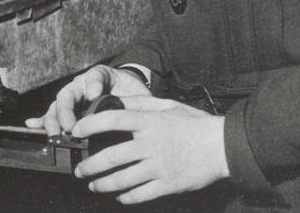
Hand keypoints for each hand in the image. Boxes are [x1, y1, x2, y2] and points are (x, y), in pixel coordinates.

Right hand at [25, 65, 150, 135]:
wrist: (129, 94)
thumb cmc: (131, 92)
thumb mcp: (134, 91)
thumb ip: (130, 95)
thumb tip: (114, 103)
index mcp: (97, 77)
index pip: (91, 77)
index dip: (91, 86)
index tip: (94, 96)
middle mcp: (80, 87)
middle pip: (67, 95)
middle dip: (66, 112)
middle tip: (69, 127)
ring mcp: (73, 100)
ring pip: (57, 107)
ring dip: (53, 120)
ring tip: (53, 132)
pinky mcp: (69, 113)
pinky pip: (53, 116)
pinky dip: (42, 121)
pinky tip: (33, 125)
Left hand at [72, 96, 229, 203]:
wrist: (222, 146)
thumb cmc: (195, 123)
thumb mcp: (168, 105)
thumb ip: (141, 103)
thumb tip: (117, 102)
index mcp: (150, 122)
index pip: (112, 120)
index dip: (90, 124)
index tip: (77, 130)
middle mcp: (151, 144)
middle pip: (111, 156)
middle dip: (89, 165)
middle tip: (79, 169)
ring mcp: (158, 167)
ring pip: (122, 179)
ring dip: (103, 183)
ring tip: (93, 184)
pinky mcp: (167, 185)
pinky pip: (140, 194)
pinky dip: (125, 196)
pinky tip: (119, 195)